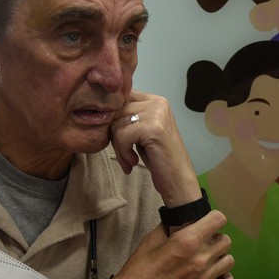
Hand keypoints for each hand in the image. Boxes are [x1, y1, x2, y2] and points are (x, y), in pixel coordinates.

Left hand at [110, 90, 201, 205]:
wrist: (178, 180)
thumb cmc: (159, 158)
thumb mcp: (142, 131)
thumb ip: (128, 116)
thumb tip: (101, 110)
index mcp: (155, 100)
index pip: (120, 99)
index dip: (113, 120)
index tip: (120, 139)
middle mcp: (158, 103)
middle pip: (116, 111)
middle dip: (114, 135)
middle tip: (124, 153)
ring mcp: (157, 114)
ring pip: (116, 124)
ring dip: (118, 147)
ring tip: (129, 159)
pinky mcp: (153, 128)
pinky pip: (122, 136)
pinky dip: (123, 152)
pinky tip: (133, 161)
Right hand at [112, 210, 234, 278]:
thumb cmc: (137, 270)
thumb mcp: (150, 240)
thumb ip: (168, 226)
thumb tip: (178, 217)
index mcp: (187, 240)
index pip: (218, 220)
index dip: (213, 219)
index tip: (206, 223)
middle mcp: (200, 259)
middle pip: (226, 240)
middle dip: (215, 239)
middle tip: (203, 243)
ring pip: (229, 260)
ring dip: (220, 258)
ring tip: (207, 261)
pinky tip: (214, 277)